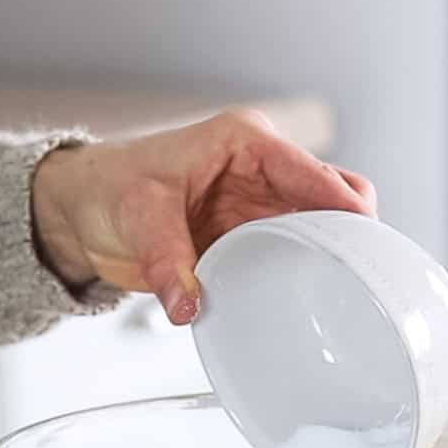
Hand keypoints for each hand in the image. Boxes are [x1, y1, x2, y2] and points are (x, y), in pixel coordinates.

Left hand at [31, 109, 376, 323]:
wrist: (82, 212)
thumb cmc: (108, 190)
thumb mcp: (135, 216)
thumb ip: (166, 260)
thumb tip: (190, 303)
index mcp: (244, 144)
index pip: (311, 170)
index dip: (343, 205)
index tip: (364, 239)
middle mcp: (264, 171)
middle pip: (336, 196)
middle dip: (352, 232)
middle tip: (357, 272)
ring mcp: (263, 207)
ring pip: (326, 228)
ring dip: (333, 255)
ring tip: (344, 290)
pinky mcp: (255, 239)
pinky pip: (299, 255)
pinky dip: (310, 273)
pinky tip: (315, 298)